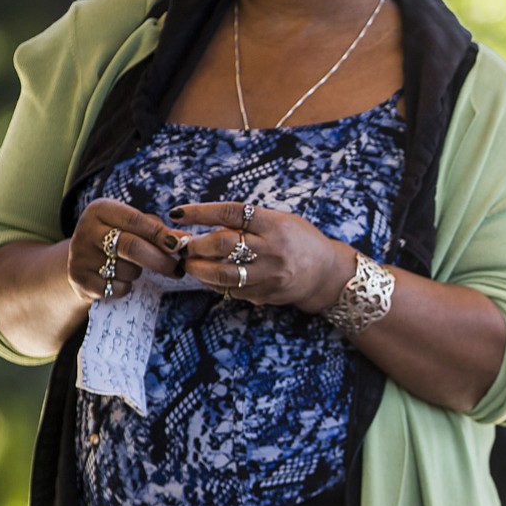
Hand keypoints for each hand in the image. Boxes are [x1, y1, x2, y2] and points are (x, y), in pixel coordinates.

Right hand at [68, 199, 184, 301]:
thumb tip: (186, 239)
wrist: (82, 262)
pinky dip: (126, 287)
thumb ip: (158, 230)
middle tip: (178, 269)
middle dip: (160, 260)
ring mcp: (80, 256)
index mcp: (100, 210)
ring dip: (139, 273)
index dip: (160, 233)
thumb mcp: (133, 226)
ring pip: (126, 270)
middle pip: (131, 247)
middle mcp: (86, 230)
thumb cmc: (117, 238)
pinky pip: (116, 288)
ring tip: (135, 268)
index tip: (179, 245)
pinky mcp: (79, 279)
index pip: (134, 220)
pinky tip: (120, 279)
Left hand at [171, 201, 355, 311]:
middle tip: (184, 245)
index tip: (178, 213)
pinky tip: (208, 277)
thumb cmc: (299, 241)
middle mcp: (272, 249)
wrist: (327, 273)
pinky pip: (230, 290)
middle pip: (222, 244)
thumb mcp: (280, 221)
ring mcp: (269, 274)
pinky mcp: (266, 293)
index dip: (200, 212)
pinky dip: (213, 283)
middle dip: (195, 245)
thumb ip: (247, 222)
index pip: (230, 213)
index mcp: (274, 225)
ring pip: (222, 272)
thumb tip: (202, 223)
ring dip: (198, 268)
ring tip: (190, 264)